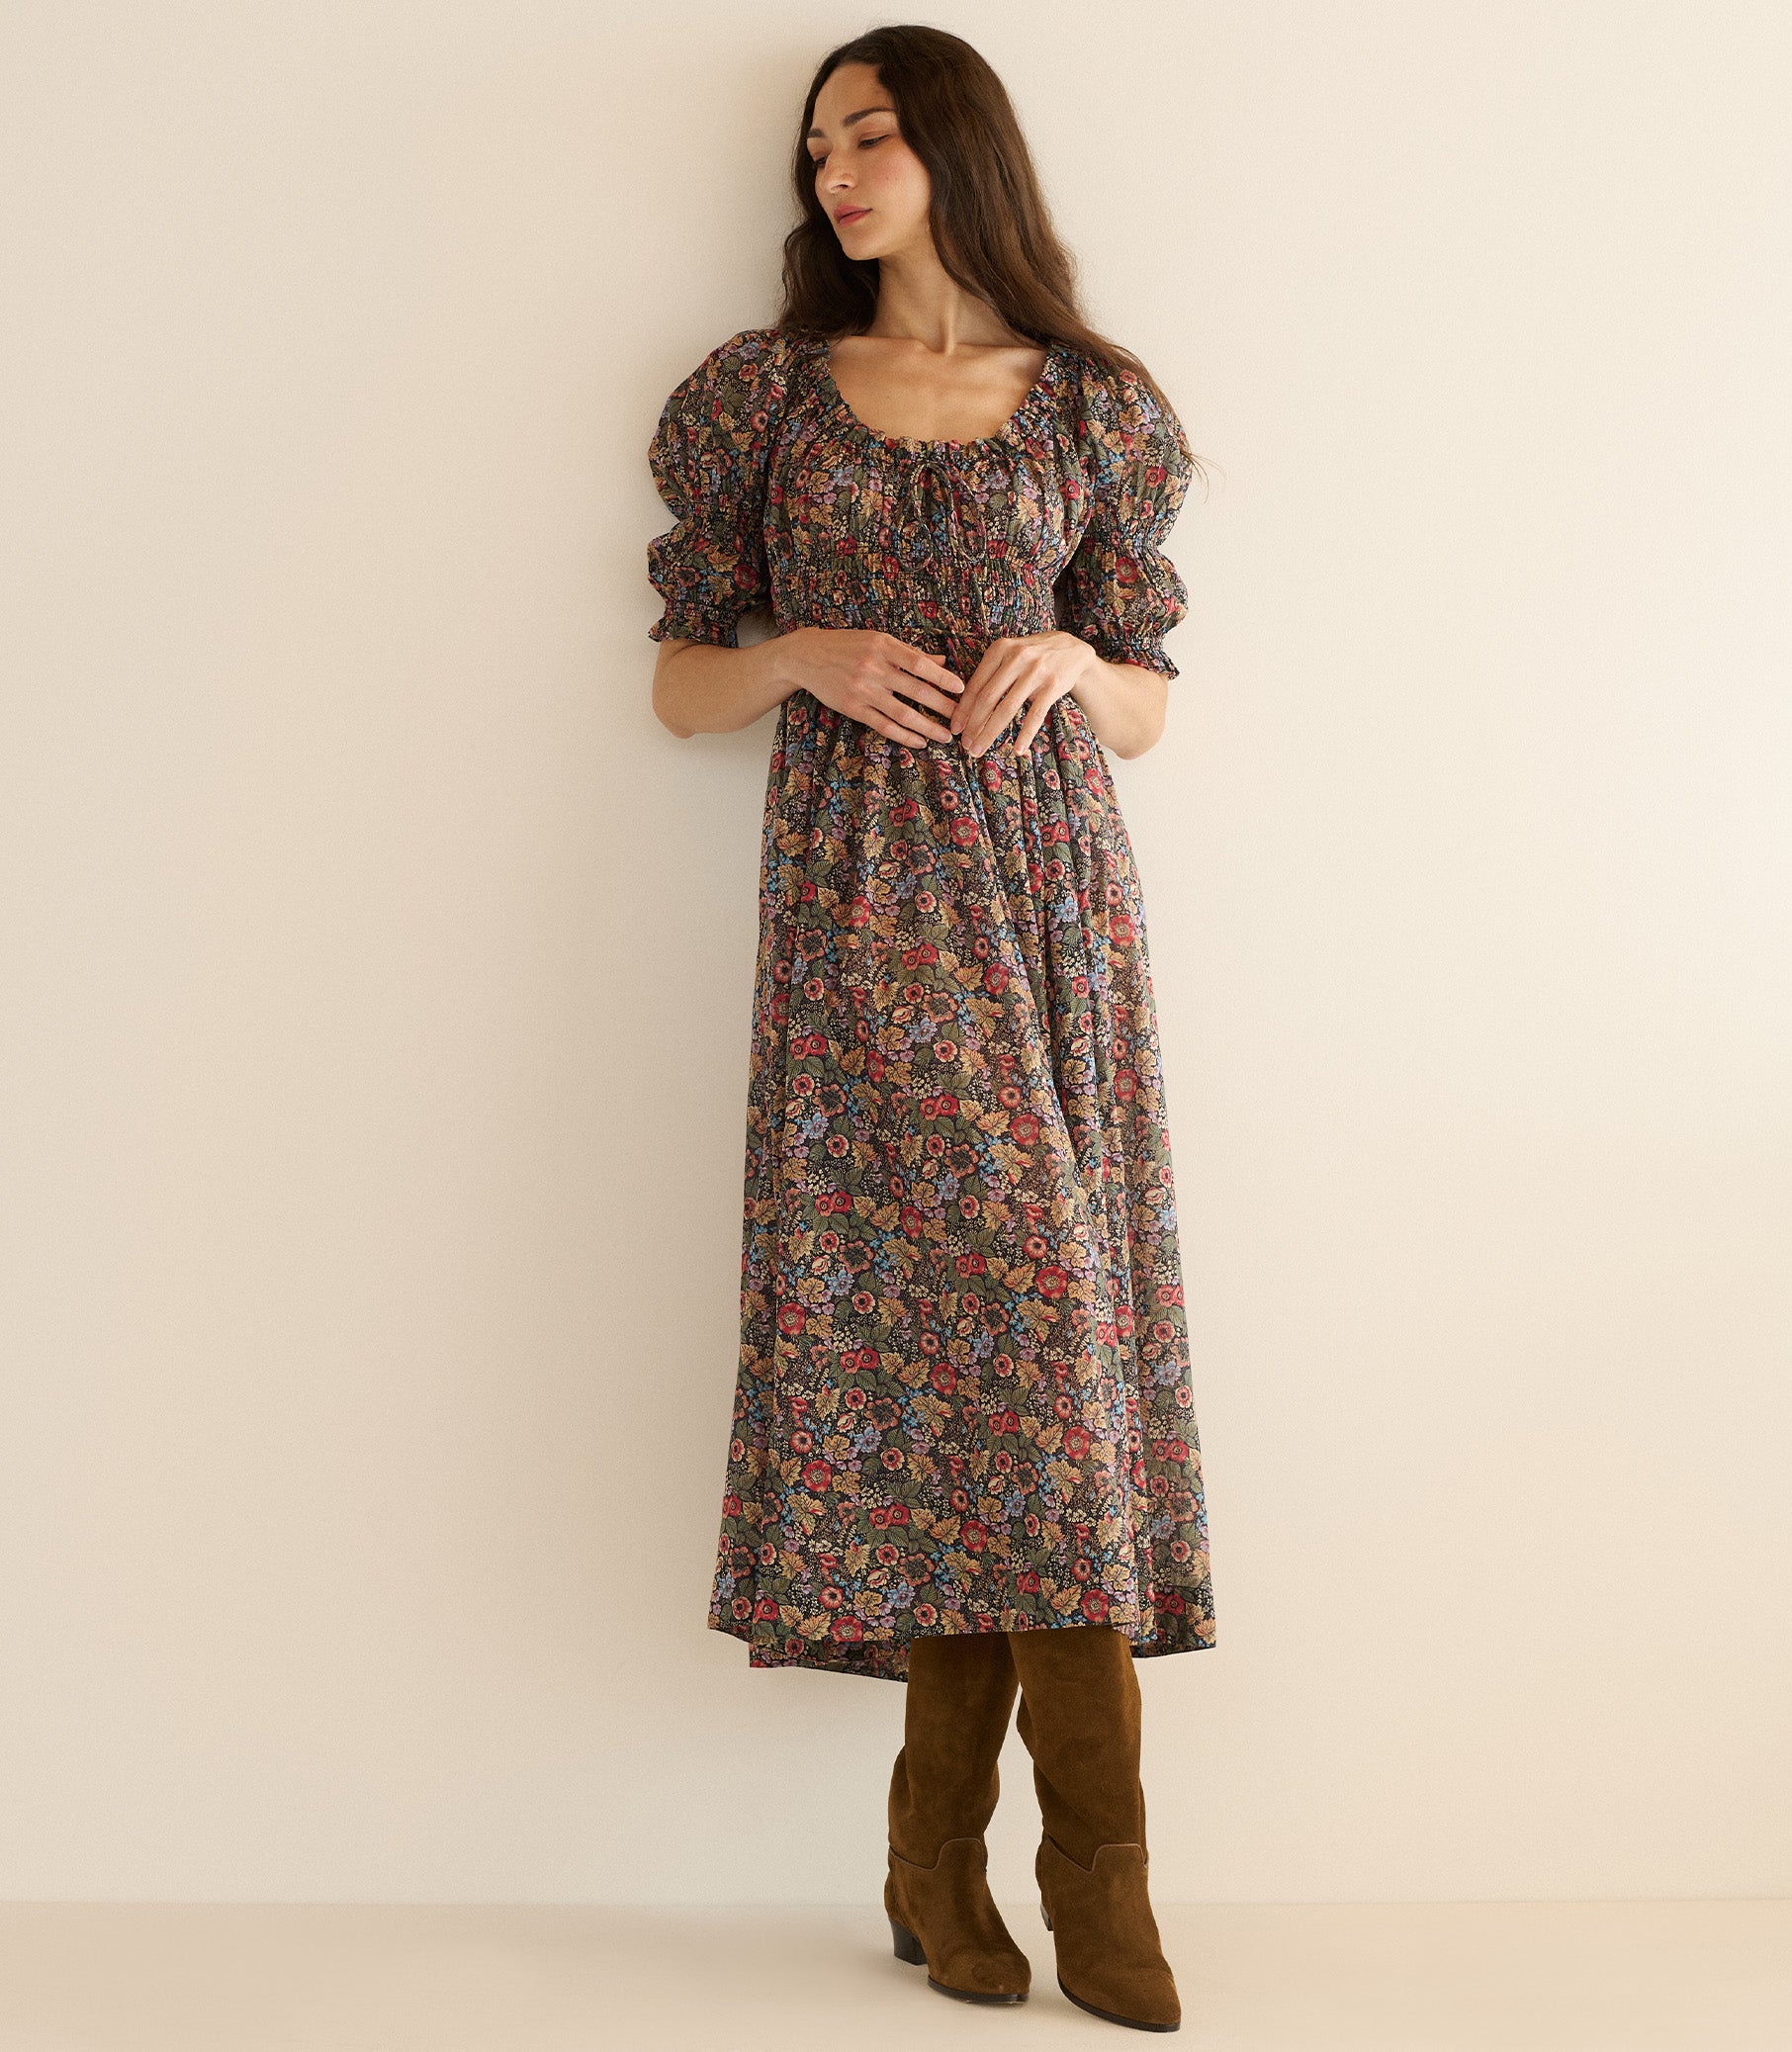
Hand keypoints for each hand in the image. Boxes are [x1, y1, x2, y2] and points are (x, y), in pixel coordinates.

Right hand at [776, 627, 966, 746]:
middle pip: (915, 691)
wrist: (807, 656)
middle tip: (961, 718)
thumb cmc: (848, 645)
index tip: (961, 689)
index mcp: (883, 646)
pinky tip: (919, 741)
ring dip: (927, 727)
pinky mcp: (852, 708)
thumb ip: (909, 652)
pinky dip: (904, 735)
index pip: (919, 663)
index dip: (942, 677)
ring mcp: (862, 690)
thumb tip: (941, 661)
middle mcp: (874, 668)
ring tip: (945, 736)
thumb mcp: (878, 640)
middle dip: (942, 706)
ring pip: (902, 713)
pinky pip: (883, 726)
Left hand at [950, 631, 1097, 756]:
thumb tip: (965, 706)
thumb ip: (991, 673)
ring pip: (1007, 709)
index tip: (956, 728)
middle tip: (965, 745)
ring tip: (979, 750)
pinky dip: (1025, 735)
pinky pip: (1035, 715)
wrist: (1073, 649)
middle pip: (988, 699)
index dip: (963, 709)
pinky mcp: (1052, 685)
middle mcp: (1016, 658)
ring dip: (990, 733)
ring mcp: (1036, 672)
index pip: (976, 685)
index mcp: (1000, 649)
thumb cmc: (1034, 655)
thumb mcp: (1010, 654)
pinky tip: (1017, 750)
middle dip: (973, 725)